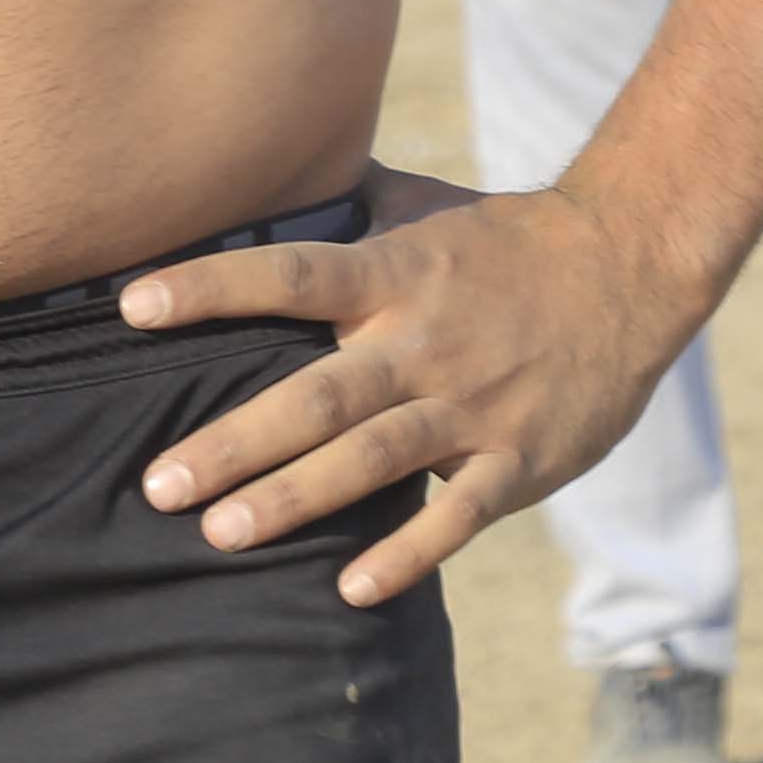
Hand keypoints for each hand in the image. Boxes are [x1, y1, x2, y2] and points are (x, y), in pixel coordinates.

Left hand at [124, 169, 694, 608]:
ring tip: (222, 534)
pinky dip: (408, 554)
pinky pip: (459, 516)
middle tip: (158, 485)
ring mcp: (474, 406)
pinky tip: (350, 591)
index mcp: (397, 275)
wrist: (631, 267)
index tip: (131, 306)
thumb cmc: (507, 237)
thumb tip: (260, 171)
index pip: (290, 276)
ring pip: (375, 459)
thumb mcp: (424, 204)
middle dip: (235, 441)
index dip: (211, 287)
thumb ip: (344, 203)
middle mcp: (426, 342)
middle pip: (318, 394)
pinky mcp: (520, 460)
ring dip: (298, 499)